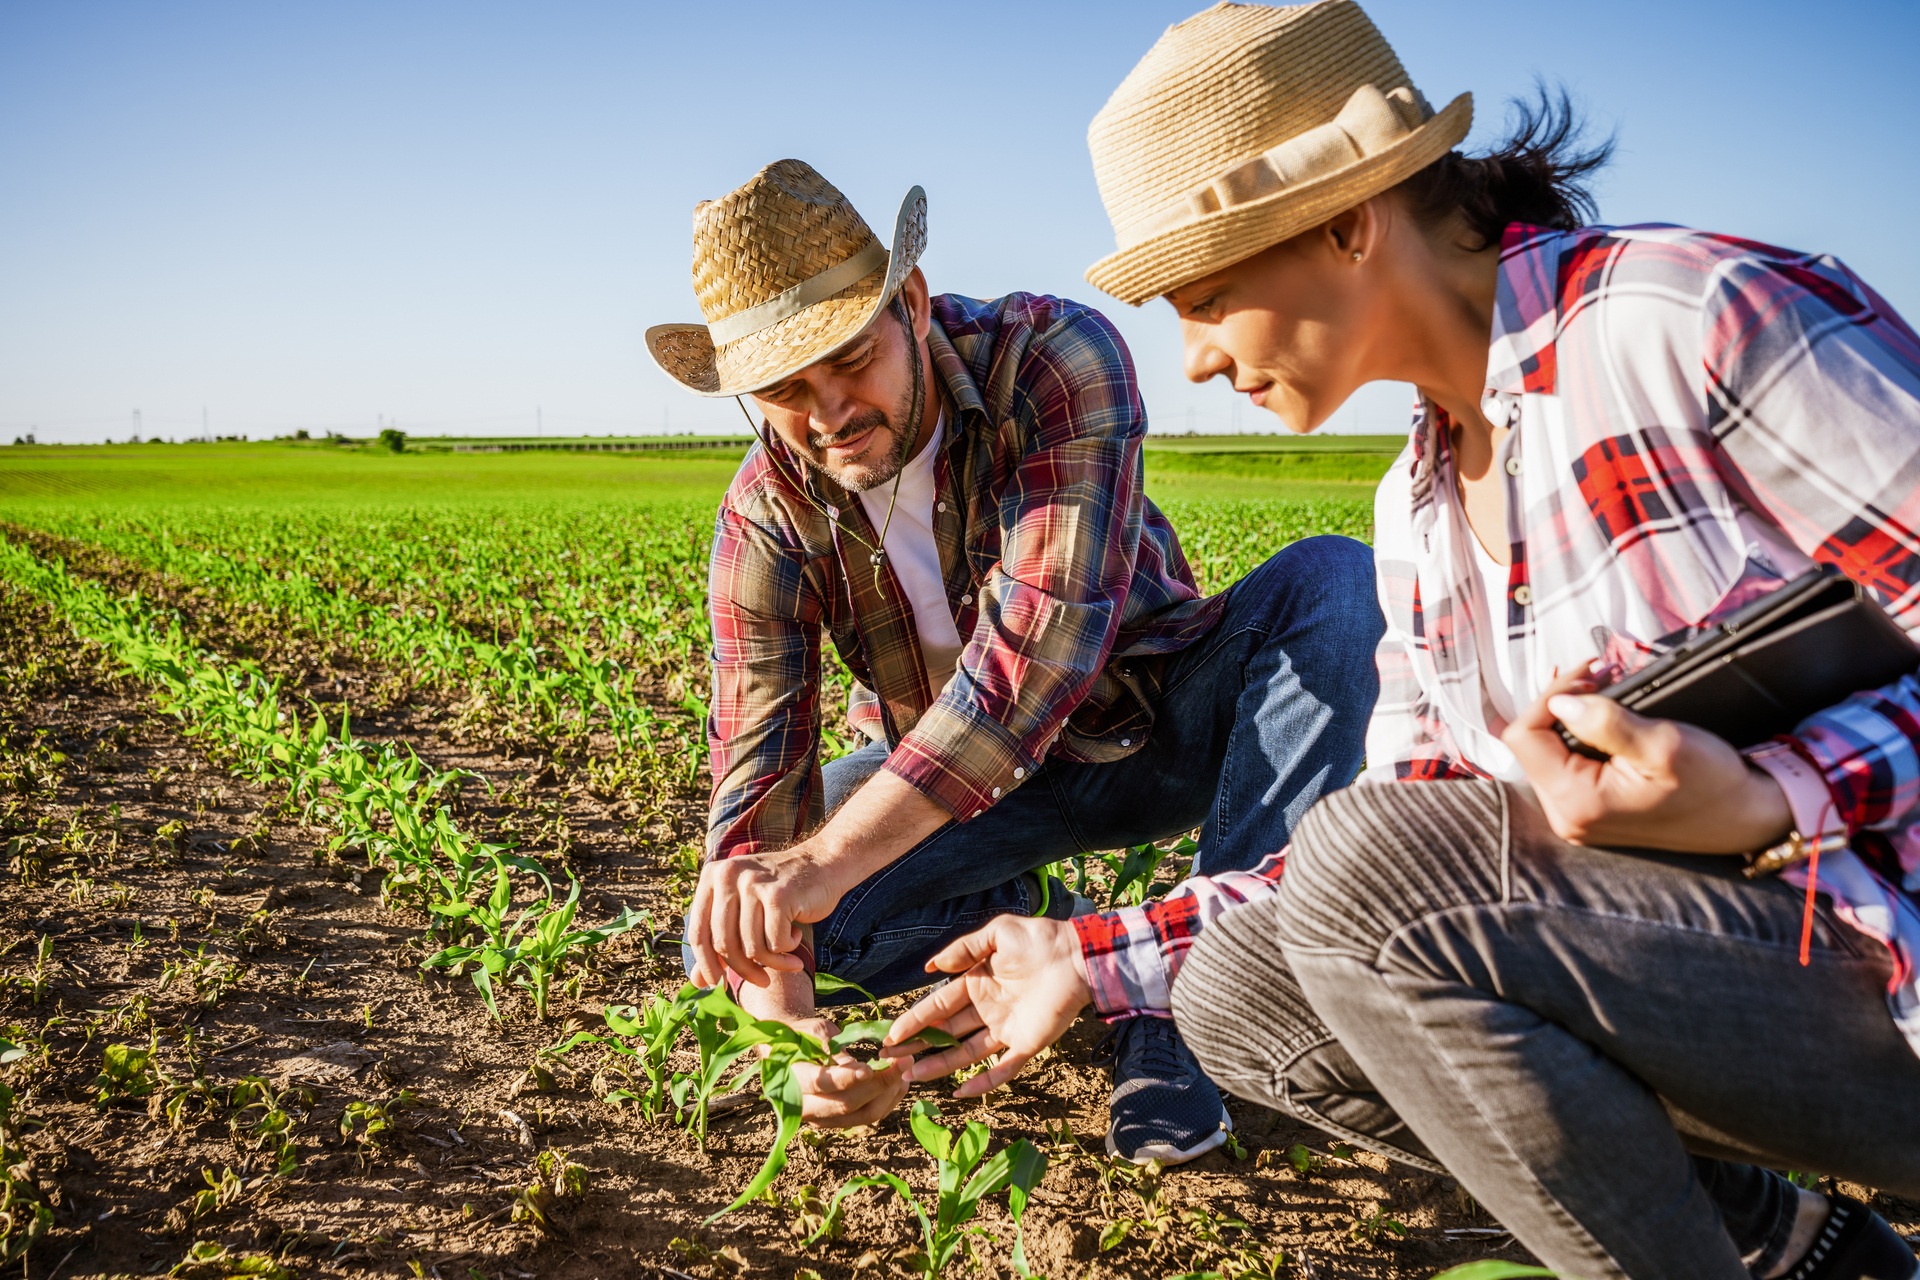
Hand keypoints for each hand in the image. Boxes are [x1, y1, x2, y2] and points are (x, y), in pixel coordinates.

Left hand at [687, 845, 844, 988]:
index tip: (716, 983)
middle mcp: (729, 876)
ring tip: (788, 958)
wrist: (822, 863)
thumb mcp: (743, 909)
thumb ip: (719, 941)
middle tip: (763, 981)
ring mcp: (754, 883)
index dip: (705, 963)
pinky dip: (787, 949)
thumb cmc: (779, 892)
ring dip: (773, 963)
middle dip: (744, 971)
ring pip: (752, 948)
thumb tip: (697, 982)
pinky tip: (797, 937)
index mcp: (712, 876)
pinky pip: (776, 943)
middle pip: (724, 944)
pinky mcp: (779, 895)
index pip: (698, 931)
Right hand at [785, 1017, 909, 1128]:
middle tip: (904, 1060)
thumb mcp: (816, 1032)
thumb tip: (858, 1066)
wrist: (791, 1056)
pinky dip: (889, 1099)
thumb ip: (834, 1048)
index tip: (870, 1068)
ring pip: (863, 1115)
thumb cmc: (804, 1036)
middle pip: (847, 1105)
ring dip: (889, 1093)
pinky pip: (870, 1116)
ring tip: (905, 1067)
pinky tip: (900, 1080)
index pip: (821, 1084)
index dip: (846, 1078)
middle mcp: (806, 1107)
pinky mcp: (841, 1122)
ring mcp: (825, 1119)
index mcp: (793, 1080)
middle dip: (879, 1085)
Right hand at [881, 915, 1091, 1097]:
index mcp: (976, 983)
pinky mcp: (1026, 1045)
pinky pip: (1002, 1069)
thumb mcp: (996, 934)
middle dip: (919, 1046)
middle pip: (946, 1033)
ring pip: (965, 1053)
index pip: (937, 1006)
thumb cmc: (1038, 940)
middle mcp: (986, 1009)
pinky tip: (959, 1092)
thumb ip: (963, 950)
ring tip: (912, 1077)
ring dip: (939, 1065)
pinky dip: (982, 1083)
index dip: (914, 1020)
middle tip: (890, 1061)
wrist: (1076, 956)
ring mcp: (1005, 1030)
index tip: (891, 1036)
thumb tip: (930, 966)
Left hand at [1502, 667, 1791, 852]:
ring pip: (1547, 749)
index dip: (1550, 696)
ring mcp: (1576, 815)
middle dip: (1561, 702)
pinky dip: (1580, 733)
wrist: (1745, 816)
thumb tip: (1559, 703)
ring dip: (1571, 714)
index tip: (1591, 675)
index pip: (1524, 736)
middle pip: (1532, 743)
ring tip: (1604, 688)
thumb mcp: (1664, 745)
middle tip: (1599, 674)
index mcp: (1576, 802)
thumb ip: (1605, 723)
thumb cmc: (1712, 783)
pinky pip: (1566, 761)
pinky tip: (1604, 715)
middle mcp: (1566, 815)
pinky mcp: (1589, 809)